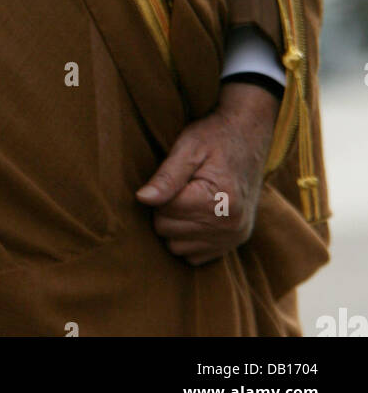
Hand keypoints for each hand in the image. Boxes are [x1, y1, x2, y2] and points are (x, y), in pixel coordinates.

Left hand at [135, 81, 279, 264]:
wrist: (250, 135)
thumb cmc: (215, 136)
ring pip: (178, 248)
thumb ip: (166, 176)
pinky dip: (189, 239)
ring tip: (186, 199)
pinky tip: (195, 214)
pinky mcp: (235, 242)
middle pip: (168, 232)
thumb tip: (141, 199)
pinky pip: (195, 256)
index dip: (160, 193)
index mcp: (220, 200)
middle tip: (179, 187)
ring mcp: (234, 237)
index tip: (173, 177)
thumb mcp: (188, 147)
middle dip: (165, 210)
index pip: (164, 212)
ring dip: (175, 226)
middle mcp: (230, 225)